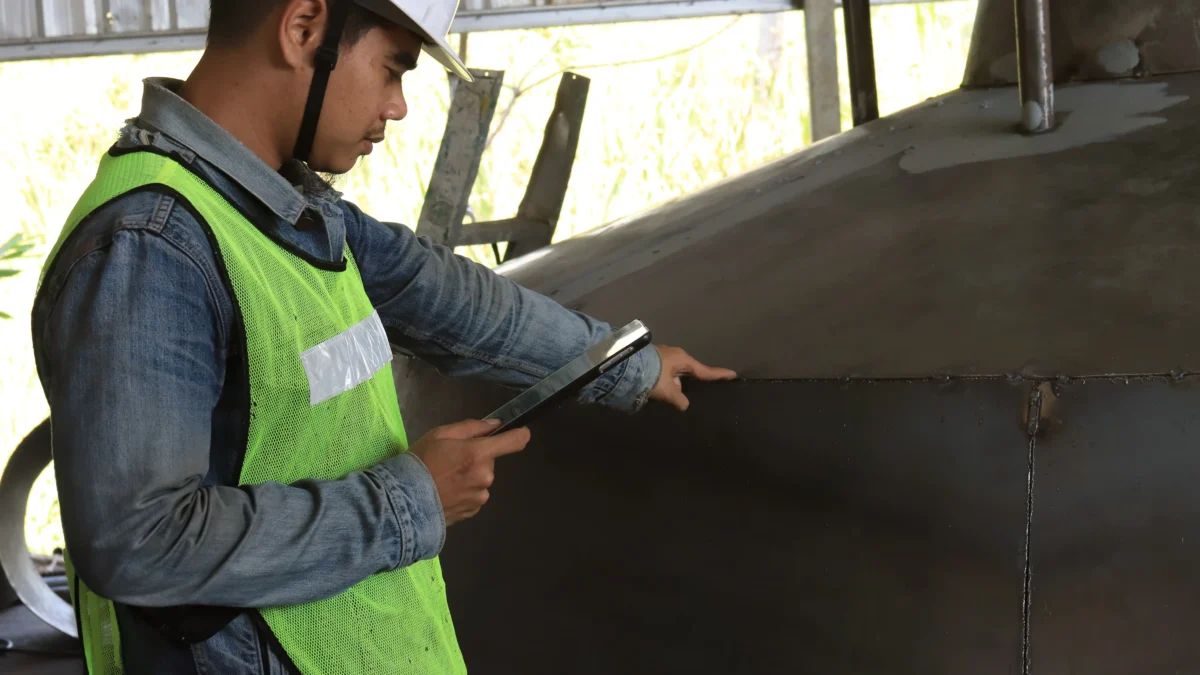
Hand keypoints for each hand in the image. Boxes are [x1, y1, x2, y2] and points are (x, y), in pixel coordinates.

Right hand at [409, 419, 529, 525]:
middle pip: (490, 460)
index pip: (515, 442)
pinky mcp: (473, 511)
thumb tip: (495, 424)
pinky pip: (474, 495)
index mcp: (479, 454)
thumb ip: (472, 427)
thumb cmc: (420, 462)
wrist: (403, 502)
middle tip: (450, 459)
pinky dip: (464, 492)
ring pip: (481, 479)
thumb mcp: (440, 434)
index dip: (520, 434)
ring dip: (470, 476)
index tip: (519, 432)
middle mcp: (486, 476)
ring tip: (444, 479)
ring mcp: (480, 496)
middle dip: (476, 457)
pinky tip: (445, 492)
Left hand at [650, 345, 736, 410]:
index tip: (733, 374)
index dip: (719, 375)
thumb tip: (684, 404)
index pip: (705, 371)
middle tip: (701, 391)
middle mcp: (675, 355)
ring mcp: (663, 356)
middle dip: (693, 381)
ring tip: (673, 396)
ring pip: (675, 373)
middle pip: (689, 371)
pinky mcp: (652, 360)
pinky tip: (661, 390)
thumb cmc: (651, 376)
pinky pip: (665, 373)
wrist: (624, 365)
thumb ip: (679, 399)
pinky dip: (666, 381)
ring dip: (675, 383)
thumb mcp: (667, 391)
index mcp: (683, 360)